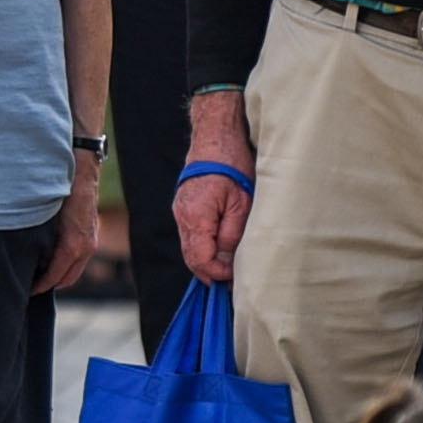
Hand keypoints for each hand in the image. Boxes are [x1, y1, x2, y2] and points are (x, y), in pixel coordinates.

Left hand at [40, 164, 100, 296]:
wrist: (82, 173)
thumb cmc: (60, 192)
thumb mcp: (44, 216)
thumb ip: (38, 238)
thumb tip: (25, 255)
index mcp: (72, 245)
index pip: (56, 275)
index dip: (41, 285)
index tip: (28, 289)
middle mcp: (85, 247)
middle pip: (67, 278)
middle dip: (49, 285)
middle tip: (31, 287)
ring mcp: (91, 242)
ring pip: (75, 269)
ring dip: (59, 275)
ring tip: (38, 275)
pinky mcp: (91, 236)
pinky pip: (79, 258)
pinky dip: (66, 264)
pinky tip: (50, 259)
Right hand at [176, 90, 254, 285]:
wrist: (216, 138)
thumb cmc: (233, 166)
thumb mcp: (241, 204)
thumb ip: (231, 237)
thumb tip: (226, 265)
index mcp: (195, 217)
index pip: (200, 260)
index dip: (218, 275)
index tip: (236, 280)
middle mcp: (182, 217)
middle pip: (191, 258)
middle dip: (211, 274)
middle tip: (233, 283)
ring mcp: (180, 213)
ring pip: (190, 250)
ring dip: (207, 263)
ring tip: (229, 270)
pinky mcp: (184, 209)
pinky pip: (191, 237)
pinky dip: (203, 249)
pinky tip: (220, 252)